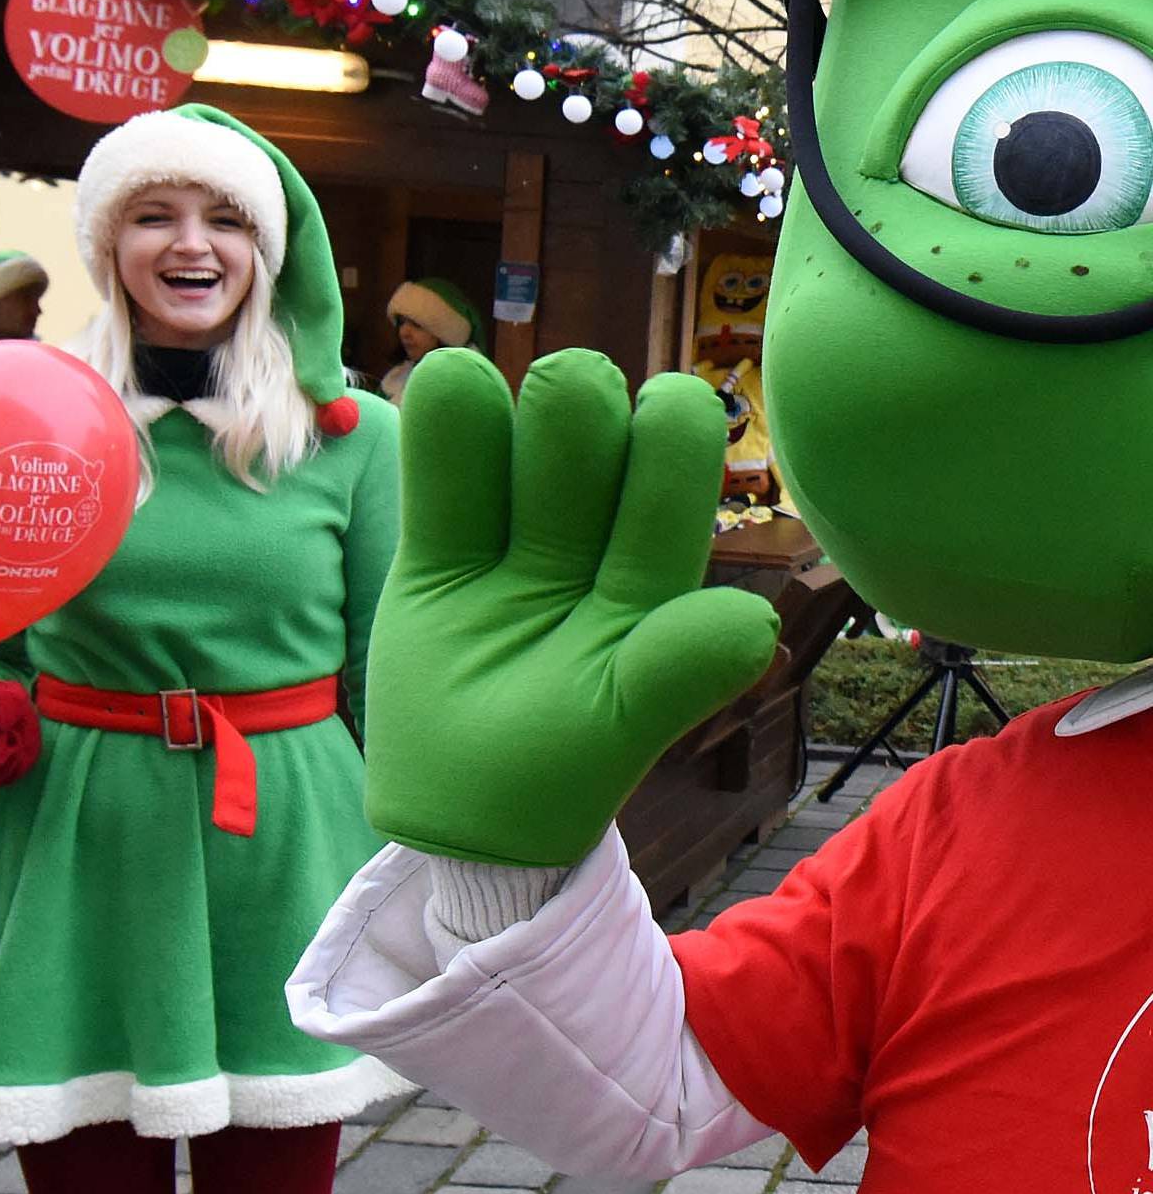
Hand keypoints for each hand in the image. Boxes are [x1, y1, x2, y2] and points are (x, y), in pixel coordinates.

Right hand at [364, 348, 778, 866]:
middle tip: (563, 407)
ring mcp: (511, 539)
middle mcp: (589, 541)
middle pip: (594, 432)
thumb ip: (675, 672)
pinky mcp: (438, 549)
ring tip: (480, 394)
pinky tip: (450, 381)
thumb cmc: (556, 775)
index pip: (671, 477)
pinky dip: (446, 417)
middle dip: (580, 408)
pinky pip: (442, 471)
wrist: (459, 812)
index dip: (674, 432)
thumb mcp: (618, 731)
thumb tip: (756, 619)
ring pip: (517, 437)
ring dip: (511, 407)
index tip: (660, 409)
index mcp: (651, 577)